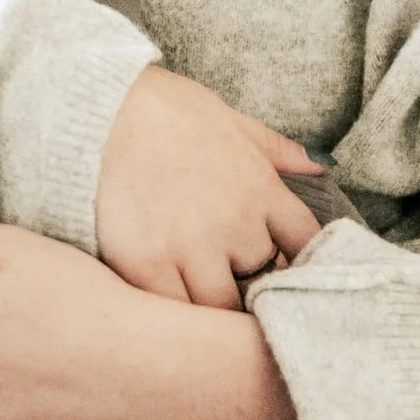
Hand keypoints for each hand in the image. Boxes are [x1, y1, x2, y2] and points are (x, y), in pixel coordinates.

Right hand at [96, 66, 323, 309]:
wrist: (100, 107)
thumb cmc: (165, 110)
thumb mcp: (231, 120)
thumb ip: (275, 149)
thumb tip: (319, 164)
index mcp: (261, 188)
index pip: (306, 244)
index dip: (298, 261)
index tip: (279, 266)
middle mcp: (235, 223)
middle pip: (263, 283)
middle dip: (248, 284)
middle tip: (228, 280)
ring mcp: (191, 247)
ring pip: (221, 308)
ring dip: (212, 305)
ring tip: (194, 294)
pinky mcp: (147, 265)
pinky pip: (174, 312)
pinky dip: (173, 312)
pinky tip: (164, 301)